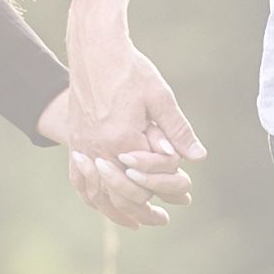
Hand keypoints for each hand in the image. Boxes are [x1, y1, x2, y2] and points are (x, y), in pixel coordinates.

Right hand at [45, 34, 202, 230]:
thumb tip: (197, 157)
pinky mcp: (75, 142)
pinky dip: (92, 195)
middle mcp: (99, 149)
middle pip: (123, 193)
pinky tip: (103, 204)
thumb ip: (177, 130)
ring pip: (98, 192)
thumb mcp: (160, 98)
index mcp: (124, 140)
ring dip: (117, 210)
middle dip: (144, 210)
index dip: (168, 188)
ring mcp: (83, 147)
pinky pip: (79, 179)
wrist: (95, 52)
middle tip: (162, 220)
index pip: (149, 178)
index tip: (183, 196)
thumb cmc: (131, 71)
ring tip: (135, 222)